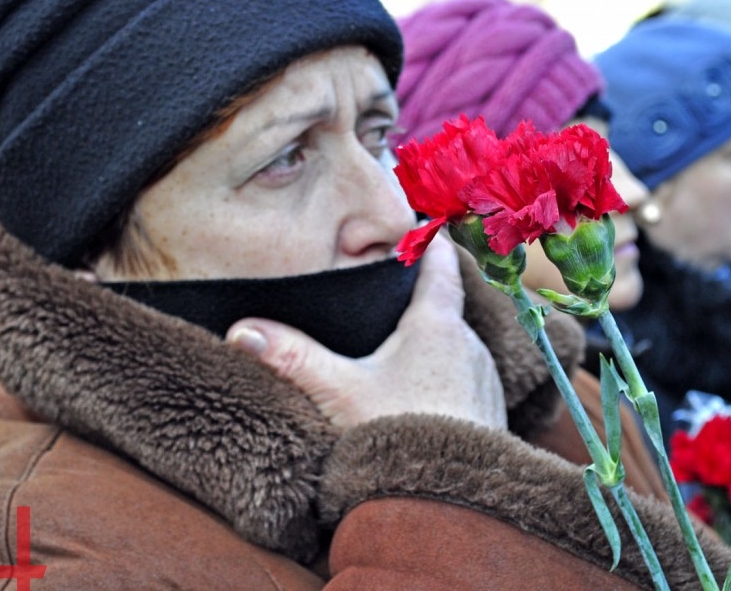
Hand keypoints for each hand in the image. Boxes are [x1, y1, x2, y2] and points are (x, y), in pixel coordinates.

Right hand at [227, 234, 506, 428]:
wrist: (453, 503)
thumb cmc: (401, 435)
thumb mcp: (338, 392)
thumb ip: (291, 356)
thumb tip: (242, 331)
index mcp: (438, 325)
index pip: (439, 265)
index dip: (429, 242)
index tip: (424, 226)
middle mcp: (470, 346)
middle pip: (446, 307)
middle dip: (420, 300)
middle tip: (391, 295)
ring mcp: (484, 382)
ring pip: (457, 346)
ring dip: (434, 344)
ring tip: (400, 350)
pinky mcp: (488, 416)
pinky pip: (466, 381)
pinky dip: (445, 378)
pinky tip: (418, 399)